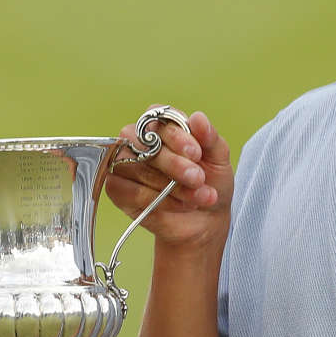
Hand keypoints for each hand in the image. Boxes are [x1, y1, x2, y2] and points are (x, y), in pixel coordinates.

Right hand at [106, 110, 232, 253]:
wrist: (206, 219)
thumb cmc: (209, 182)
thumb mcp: (218, 158)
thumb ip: (210, 137)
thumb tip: (198, 118)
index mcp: (160, 126)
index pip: (157, 118)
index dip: (176, 136)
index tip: (196, 153)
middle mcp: (137, 141)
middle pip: (143, 143)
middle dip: (174, 163)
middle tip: (197, 178)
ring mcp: (124, 165)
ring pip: (138, 168)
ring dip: (171, 186)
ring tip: (197, 197)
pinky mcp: (117, 190)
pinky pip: (132, 191)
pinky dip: (159, 200)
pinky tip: (180, 205)